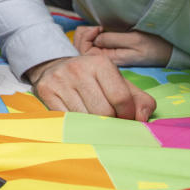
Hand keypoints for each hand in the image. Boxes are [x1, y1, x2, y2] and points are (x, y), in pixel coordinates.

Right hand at [26, 55, 154, 120]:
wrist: (55, 67)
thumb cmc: (93, 80)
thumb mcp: (118, 82)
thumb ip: (138, 100)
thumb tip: (144, 119)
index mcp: (101, 63)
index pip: (121, 98)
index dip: (127, 115)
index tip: (124, 118)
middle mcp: (79, 68)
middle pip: (104, 112)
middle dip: (110, 122)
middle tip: (109, 122)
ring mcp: (60, 80)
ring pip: (85, 119)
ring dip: (94, 127)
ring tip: (94, 122)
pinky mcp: (46, 91)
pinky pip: (67, 121)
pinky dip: (76, 127)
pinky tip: (79, 122)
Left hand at [72, 26, 171, 66]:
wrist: (169, 51)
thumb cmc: (154, 46)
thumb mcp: (135, 40)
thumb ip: (112, 40)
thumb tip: (94, 38)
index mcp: (110, 61)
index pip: (84, 52)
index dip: (85, 38)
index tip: (97, 28)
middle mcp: (105, 60)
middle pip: (80, 48)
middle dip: (83, 34)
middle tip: (97, 27)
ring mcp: (106, 55)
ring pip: (85, 45)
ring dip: (87, 33)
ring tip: (99, 27)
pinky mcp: (110, 50)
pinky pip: (92, 43)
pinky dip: (91, 33)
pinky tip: (100, 29)